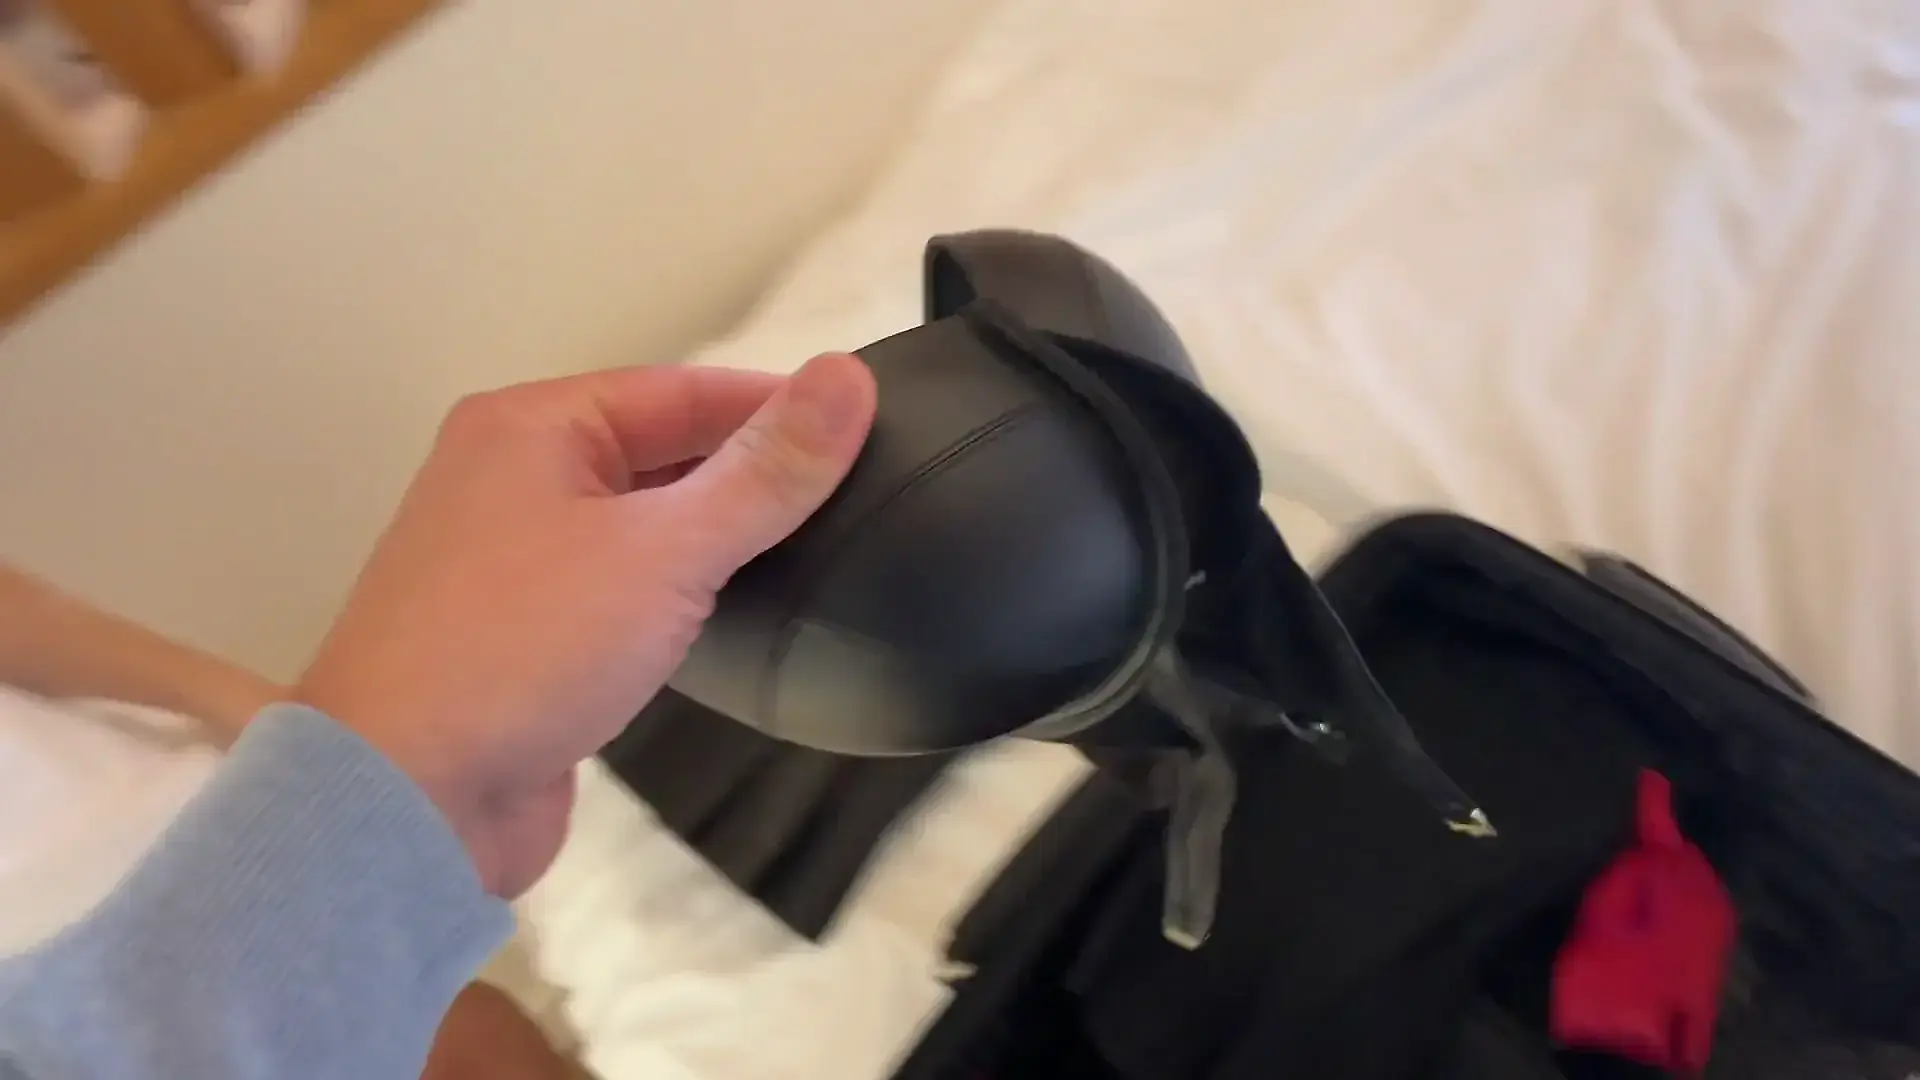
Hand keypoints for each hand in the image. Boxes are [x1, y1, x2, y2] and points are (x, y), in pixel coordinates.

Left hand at [294, 354, 876, 896]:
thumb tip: (845, 379)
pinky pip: (618, 596)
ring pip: (639, 529)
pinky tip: (727, 624)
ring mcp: (510, 566)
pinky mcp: (522, 644)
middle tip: (846, 498)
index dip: (775, 406)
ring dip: (710, 542)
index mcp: (528, 428)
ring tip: (804, 558)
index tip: (864, 427)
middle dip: (746, 475)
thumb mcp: (665, 550)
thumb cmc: (514, 655)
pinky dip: (674, 601)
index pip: (681, 390)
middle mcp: (509, 482)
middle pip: (659, 454)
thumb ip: (765, 471)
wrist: (403, 804)